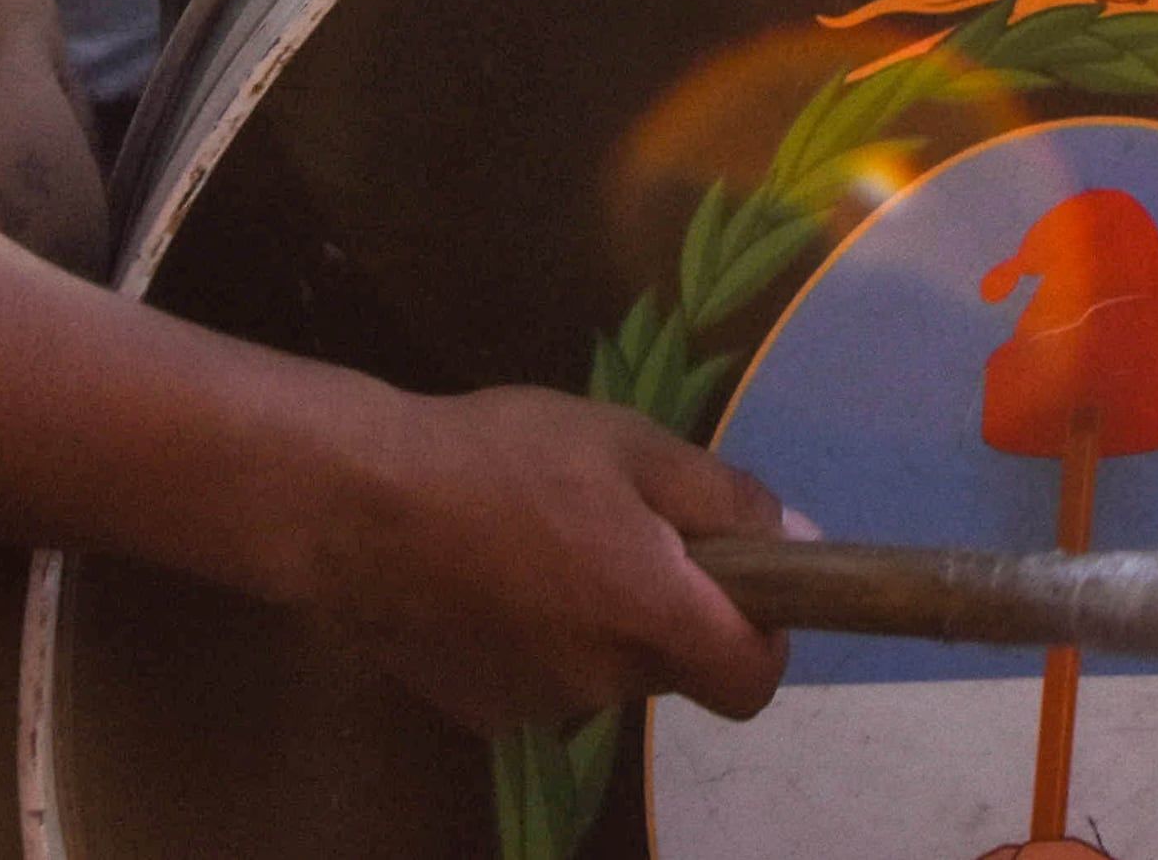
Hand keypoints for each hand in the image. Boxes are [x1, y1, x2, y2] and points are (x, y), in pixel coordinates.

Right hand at [327, 383, 787, 732]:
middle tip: (618, 523)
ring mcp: (538, 706)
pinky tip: (492, 572)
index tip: (739, 582)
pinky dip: (539, 635)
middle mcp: (604, 683)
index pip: (751, 682)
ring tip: (540, 534)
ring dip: (598, 617)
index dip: (762, 637)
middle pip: (675, 665)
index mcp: (651, 617)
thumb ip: (726, 502)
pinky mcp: (480, 711)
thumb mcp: (630, 445)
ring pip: (607, 669)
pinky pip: (543, 677)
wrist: (355, 506)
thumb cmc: (503, 458)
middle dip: (668, 607)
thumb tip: (802, 542)